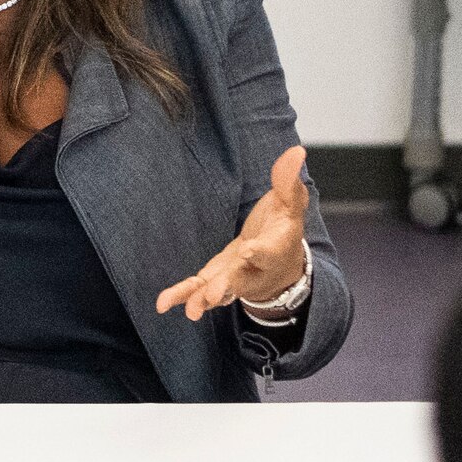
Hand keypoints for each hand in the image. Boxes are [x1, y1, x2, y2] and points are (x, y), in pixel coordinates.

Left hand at [156, 144, 315, 320]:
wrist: (280, 265)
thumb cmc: (283, 228)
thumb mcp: (290, 203)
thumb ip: (288, 181)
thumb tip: (297, 151)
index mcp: (276, 247)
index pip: (270, 249)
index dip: (260, 251)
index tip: (251, 249)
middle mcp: (255, 269)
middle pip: (242, 279)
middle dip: (228, 286)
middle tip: (215, 294)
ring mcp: (234, 278)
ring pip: (219, 291)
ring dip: (204, 299)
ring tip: (192, 310)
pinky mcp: (215, 280)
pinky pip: (198, 289)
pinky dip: (182, 296)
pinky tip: (164, 304)